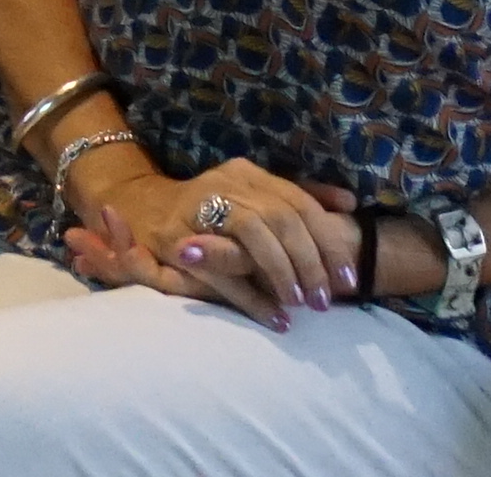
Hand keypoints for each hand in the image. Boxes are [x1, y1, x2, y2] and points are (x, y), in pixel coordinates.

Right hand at [75, 153, 365, 327]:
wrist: (142, 207)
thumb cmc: (211, 209)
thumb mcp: (252, 196)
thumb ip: (297, 197)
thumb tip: (348, 204)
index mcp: (249, 173)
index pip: (299, 204)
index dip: (328, 241)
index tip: (349, 277)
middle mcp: (226, 182)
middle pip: (280, 217)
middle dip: (309, 262)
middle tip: (327, 299)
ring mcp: (199, 206)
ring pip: (253, 236)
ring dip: (282, 273)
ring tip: (301, 305)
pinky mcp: (177, 237)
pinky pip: (221, 269)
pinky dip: (251, 297)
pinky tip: (274, 318)